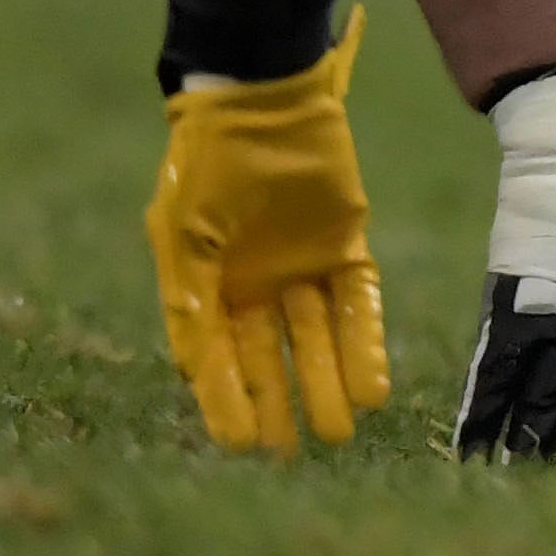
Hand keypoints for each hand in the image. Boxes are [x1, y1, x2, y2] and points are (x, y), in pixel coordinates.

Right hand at [146, 7, 391, 454]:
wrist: (260, 97)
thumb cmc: (208, 165)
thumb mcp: (184, 236)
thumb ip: (189, 302)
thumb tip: (191, 372)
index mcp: (206, 286)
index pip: (219, 358)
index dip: (227, 400)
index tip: (239, 446)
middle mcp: (254, 284)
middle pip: (271, 358)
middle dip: (280, 405)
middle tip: (293, 458)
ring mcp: (301, 265)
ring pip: (318, 339)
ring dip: (327, 384)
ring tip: (338, 435)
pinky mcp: (344, 242)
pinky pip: (357, 303)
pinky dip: (365, 344)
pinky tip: (372, 388)